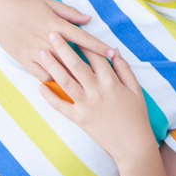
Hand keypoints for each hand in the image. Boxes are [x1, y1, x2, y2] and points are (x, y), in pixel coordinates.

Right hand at [0, 0, 113, 81]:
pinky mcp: (24, 61)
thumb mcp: (48, 3)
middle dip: (91, 66)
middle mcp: (47, 41)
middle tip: (106, 74)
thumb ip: (69, 13)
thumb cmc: (23, 4)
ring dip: (74, 76)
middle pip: (74, 58)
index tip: (112, 53)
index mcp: (55, 25)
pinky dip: (53, 80)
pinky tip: (63, 84)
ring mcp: (35, 53)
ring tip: (89, 84)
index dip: (99, 46)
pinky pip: (43, 75)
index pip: (82, 38)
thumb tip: (87, 19)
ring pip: (59, 70)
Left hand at [37, 33, 156, 164]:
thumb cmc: (136, 115)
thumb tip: (114, 50)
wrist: (131, 145)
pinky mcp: (79, 119)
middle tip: (52, 34)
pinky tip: (39, 86)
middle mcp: (97, 91)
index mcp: (111, 82)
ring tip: (42, 53)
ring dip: (52, 66)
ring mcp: (86, 105)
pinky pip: (60, 106)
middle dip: (63, 48)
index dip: (84, 42)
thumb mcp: (136, 89)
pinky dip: (49, 96)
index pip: (95, 56)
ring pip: (65, 82)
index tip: (74, 31)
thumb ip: (124, 68)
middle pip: (76, 64)